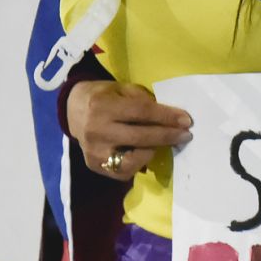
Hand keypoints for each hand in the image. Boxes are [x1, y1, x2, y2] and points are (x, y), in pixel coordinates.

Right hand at [66, 81, 191, 181]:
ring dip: (152, 153)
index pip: (142, 113)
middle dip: (167, 136)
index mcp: (103, 106)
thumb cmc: (103, 96)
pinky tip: (145, 154)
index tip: (187, 120)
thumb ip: (143, 100)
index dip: (166, 117)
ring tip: (162, 145)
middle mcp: (97, 131)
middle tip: (185, 135)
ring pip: (131, 161)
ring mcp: (95, 151)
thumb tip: (171, 115)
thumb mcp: (121, 89)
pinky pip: (122, 172)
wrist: (73, 110)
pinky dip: (138, 164)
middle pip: (140, 137)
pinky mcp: (94, 165)